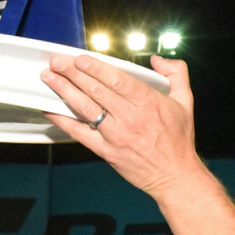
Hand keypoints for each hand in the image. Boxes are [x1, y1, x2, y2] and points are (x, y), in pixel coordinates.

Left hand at [42, 54, 203, 197]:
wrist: (175, 176)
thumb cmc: (178, 140)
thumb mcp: (185, 102)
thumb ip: (176, 74)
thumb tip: (158, 60)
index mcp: (148, 102)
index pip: (117, 80)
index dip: (95, 67)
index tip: (80, 58)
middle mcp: (130, 118)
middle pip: (96, 90)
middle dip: (73, 73)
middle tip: (57, 62)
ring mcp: (116, 135)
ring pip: (85, 108)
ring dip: (64, 90)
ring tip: (49, 77)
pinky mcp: (106, 151)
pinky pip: (80, 133)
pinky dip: (64, 121)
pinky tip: (51, 109)